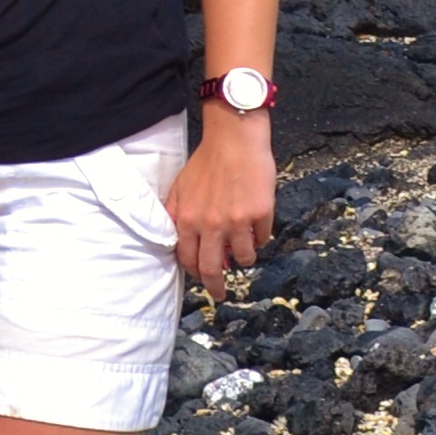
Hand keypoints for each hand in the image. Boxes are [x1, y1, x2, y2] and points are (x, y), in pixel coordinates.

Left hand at [168, 109, 273, 292]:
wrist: (234, 140)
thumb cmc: (206, 162)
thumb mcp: (179, 188)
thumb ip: (174, 215)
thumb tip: (174, 242)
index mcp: (188, 219)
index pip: (188, 259)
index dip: (195, 272)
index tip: (202, 278)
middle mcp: (210, 224)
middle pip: (212, 269)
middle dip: (216, 287)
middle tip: (220, 294)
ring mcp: (237, 221)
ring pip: (243, 258)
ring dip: (244, 258)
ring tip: (244, 248)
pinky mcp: (259, 214)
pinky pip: (262, 239)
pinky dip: (260, 238)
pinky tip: (257, 226)